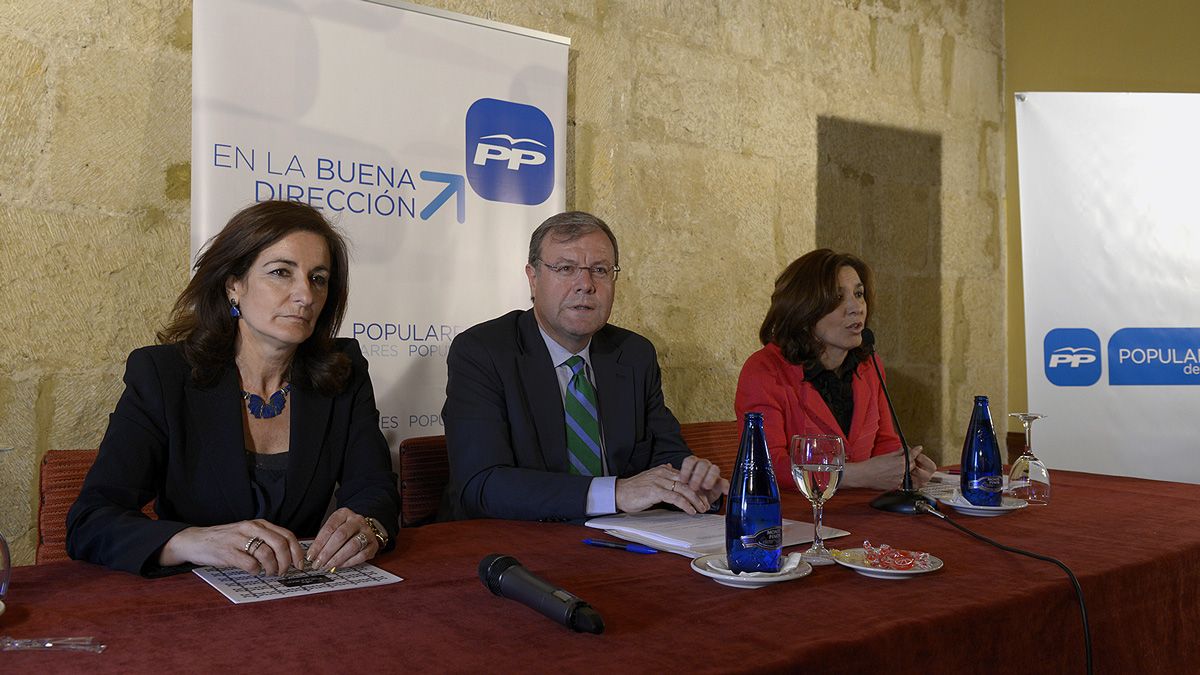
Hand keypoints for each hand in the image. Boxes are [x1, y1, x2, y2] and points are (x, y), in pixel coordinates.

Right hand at [159, 520, 304, 575]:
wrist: (196, 540)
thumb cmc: (226, 540)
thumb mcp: (248, 533)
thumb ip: (266, 539)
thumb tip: (289, 555)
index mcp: (259, 524)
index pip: (287, 535)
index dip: (297, 551)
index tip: (299, 564)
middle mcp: (251, 528)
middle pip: (280, 544)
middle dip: (287, 562)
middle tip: (283, 571)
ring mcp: (239, 539)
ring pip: (267, 554)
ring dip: (272, 568)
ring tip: (269, 573)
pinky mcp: (228, 552)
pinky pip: (250, 564)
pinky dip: (256, 571)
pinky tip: (253, 571)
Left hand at [306, 508, 378, 571]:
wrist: (365, 528)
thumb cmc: (345, 529)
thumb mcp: (334, 527)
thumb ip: (324, 539)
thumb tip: (313, 555)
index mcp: (344, 514)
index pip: (329, 528)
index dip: (318, 543)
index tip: (311, 555)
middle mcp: (357, 521)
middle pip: (341, 536)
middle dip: (327, 552)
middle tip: (318, 563)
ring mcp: (367, 532)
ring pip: (352, 546)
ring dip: (337, 558)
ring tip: (327, 566)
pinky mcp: (373, 544)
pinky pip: (361, 555)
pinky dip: (349, 562)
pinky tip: (340, 566)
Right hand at [615, 458, 723, 514]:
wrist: (619, 493)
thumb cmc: (634, 489)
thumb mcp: (651, 478)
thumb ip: (662, 474)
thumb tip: (671, 468)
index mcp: (663, 470)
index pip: (686, 477)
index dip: (697, 487)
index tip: (704, 497)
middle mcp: (663, 473)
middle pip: (688, 482)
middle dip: (699, 494)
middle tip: (706, 504)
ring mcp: (659, 481)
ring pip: (684, 489)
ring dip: (695, 500)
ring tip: (701, 509)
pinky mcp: (655, 491)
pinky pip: (675, 497)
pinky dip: (685, 504)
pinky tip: (690, 511)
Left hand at [675, 455, 728, 505]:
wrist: (697, 499)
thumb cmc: (688, 489)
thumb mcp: (680, 483)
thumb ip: (674, 474)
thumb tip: (667, 465)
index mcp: (693, 465)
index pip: (690, 461)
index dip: (686, 469)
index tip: (682, 480)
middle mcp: (704, 467)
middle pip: (703, 464)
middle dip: (698, 475)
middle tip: (693, 486)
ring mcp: (713, 474)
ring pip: (714, 469)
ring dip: (709, 478)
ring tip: (705, 487)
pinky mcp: (721, 483)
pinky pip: (725, 482)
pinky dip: (726, 486)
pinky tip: (725, 491)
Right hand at [841, 446, 933, 490]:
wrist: (864, 476)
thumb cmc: (872, 466)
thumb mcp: (886, 456)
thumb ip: (897, 453)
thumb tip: (903, 450)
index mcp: (900, 463)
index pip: (912, 456)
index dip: (916, 451)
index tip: (919, 448)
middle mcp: (902, 472)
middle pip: (912, 465)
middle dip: (909, 461)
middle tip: (901, 459)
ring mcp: (899, 480)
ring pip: (907, 474)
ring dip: (903, 470)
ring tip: (891, 468)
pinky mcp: (896, 487)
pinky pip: (901, 481)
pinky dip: (898, 477)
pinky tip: (890, 475)